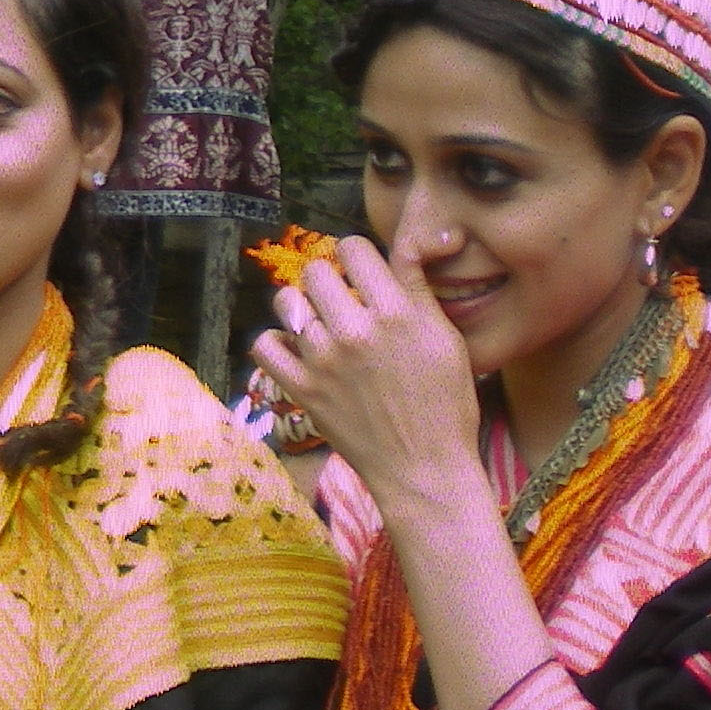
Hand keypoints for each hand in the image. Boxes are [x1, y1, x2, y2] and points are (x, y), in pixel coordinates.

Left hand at [249, 234, 490, 530]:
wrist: (425, 469)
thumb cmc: (446, 405)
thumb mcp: (446, 338)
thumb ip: (418, 286)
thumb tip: (413, 239)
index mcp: (396, 313)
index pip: (353, 249)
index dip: (359, 257)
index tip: (364, 273)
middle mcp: (354, 331)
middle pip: (315, 271)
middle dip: (330, 281)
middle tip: (345, 303)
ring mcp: (322, 361)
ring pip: (287, 303)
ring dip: (302, 309)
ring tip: (322, 325)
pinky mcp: (301, 389)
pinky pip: (264, 346)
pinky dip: (275, 343)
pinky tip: (296, 349)